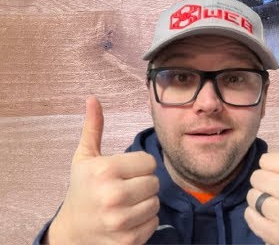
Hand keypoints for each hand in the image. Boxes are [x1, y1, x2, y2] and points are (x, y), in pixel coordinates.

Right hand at [46, 97, 158, 244]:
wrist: (72, 231)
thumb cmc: (82, 189)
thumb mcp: (85, 158)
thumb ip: (94, 128)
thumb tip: (92, 98)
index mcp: (105, 171)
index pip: (149, 162)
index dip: (138, 167)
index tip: (121, 174)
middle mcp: (112, 195)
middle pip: (155, 182)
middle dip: (142, 185)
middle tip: (123, 190)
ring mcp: (119, 220)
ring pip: (156, 203)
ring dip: (144, 204)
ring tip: (124, 205)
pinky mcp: (127, 240)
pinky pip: (154, 222)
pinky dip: (144, 222)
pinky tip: (126, 220)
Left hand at [245, 114, 278, 244]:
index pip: (268, 160)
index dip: (276, 169)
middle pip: (257, 177)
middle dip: (266, 184)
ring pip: (252, 196)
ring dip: (260, 202)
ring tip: (278, 207)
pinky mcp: (275, 235)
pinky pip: (249, 216)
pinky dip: (256, 218)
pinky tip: (273, 220)